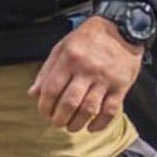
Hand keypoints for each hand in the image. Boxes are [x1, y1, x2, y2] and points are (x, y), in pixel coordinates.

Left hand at [29, 15, 143, 133]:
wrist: (122, 28)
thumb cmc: (88, 38)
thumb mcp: (62, 47)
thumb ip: (47, 71)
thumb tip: (33, 95)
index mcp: (69, 59)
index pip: (51, 89)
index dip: (45, 106)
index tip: (44, 113)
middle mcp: (86, 70)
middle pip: (69, 103)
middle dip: (59, 119)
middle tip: (57, 123)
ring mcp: (105, 79)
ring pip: (89, 110)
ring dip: (77, 124)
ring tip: (71, 127)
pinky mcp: (121, 86)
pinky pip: (110, 111)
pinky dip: (99, 124)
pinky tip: (91, 127)